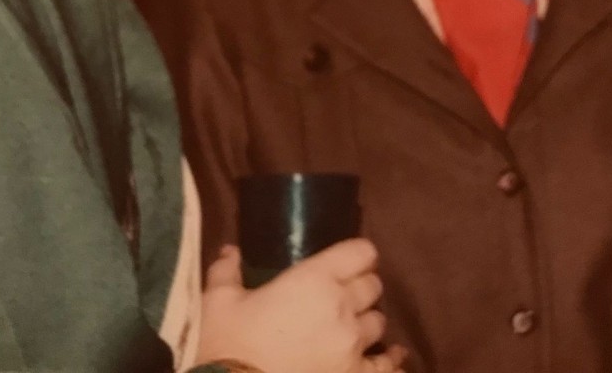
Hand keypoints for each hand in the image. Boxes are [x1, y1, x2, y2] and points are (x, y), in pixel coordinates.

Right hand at [196, 240, 391, 372]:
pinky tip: (393, 356)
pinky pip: (386, 365)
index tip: (351, 260)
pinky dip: (390, 359)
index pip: (360, 253)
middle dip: (362, 286)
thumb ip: (226, 271)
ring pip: (379, 323)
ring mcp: (353, 346)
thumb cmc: (227, 344)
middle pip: (373, 286)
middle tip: (346, 293)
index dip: (358, 254)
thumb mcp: (218, 303)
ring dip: (367, 322)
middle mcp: (342, 307)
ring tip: (354, 327)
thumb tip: (230, 251)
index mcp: (315, 280)